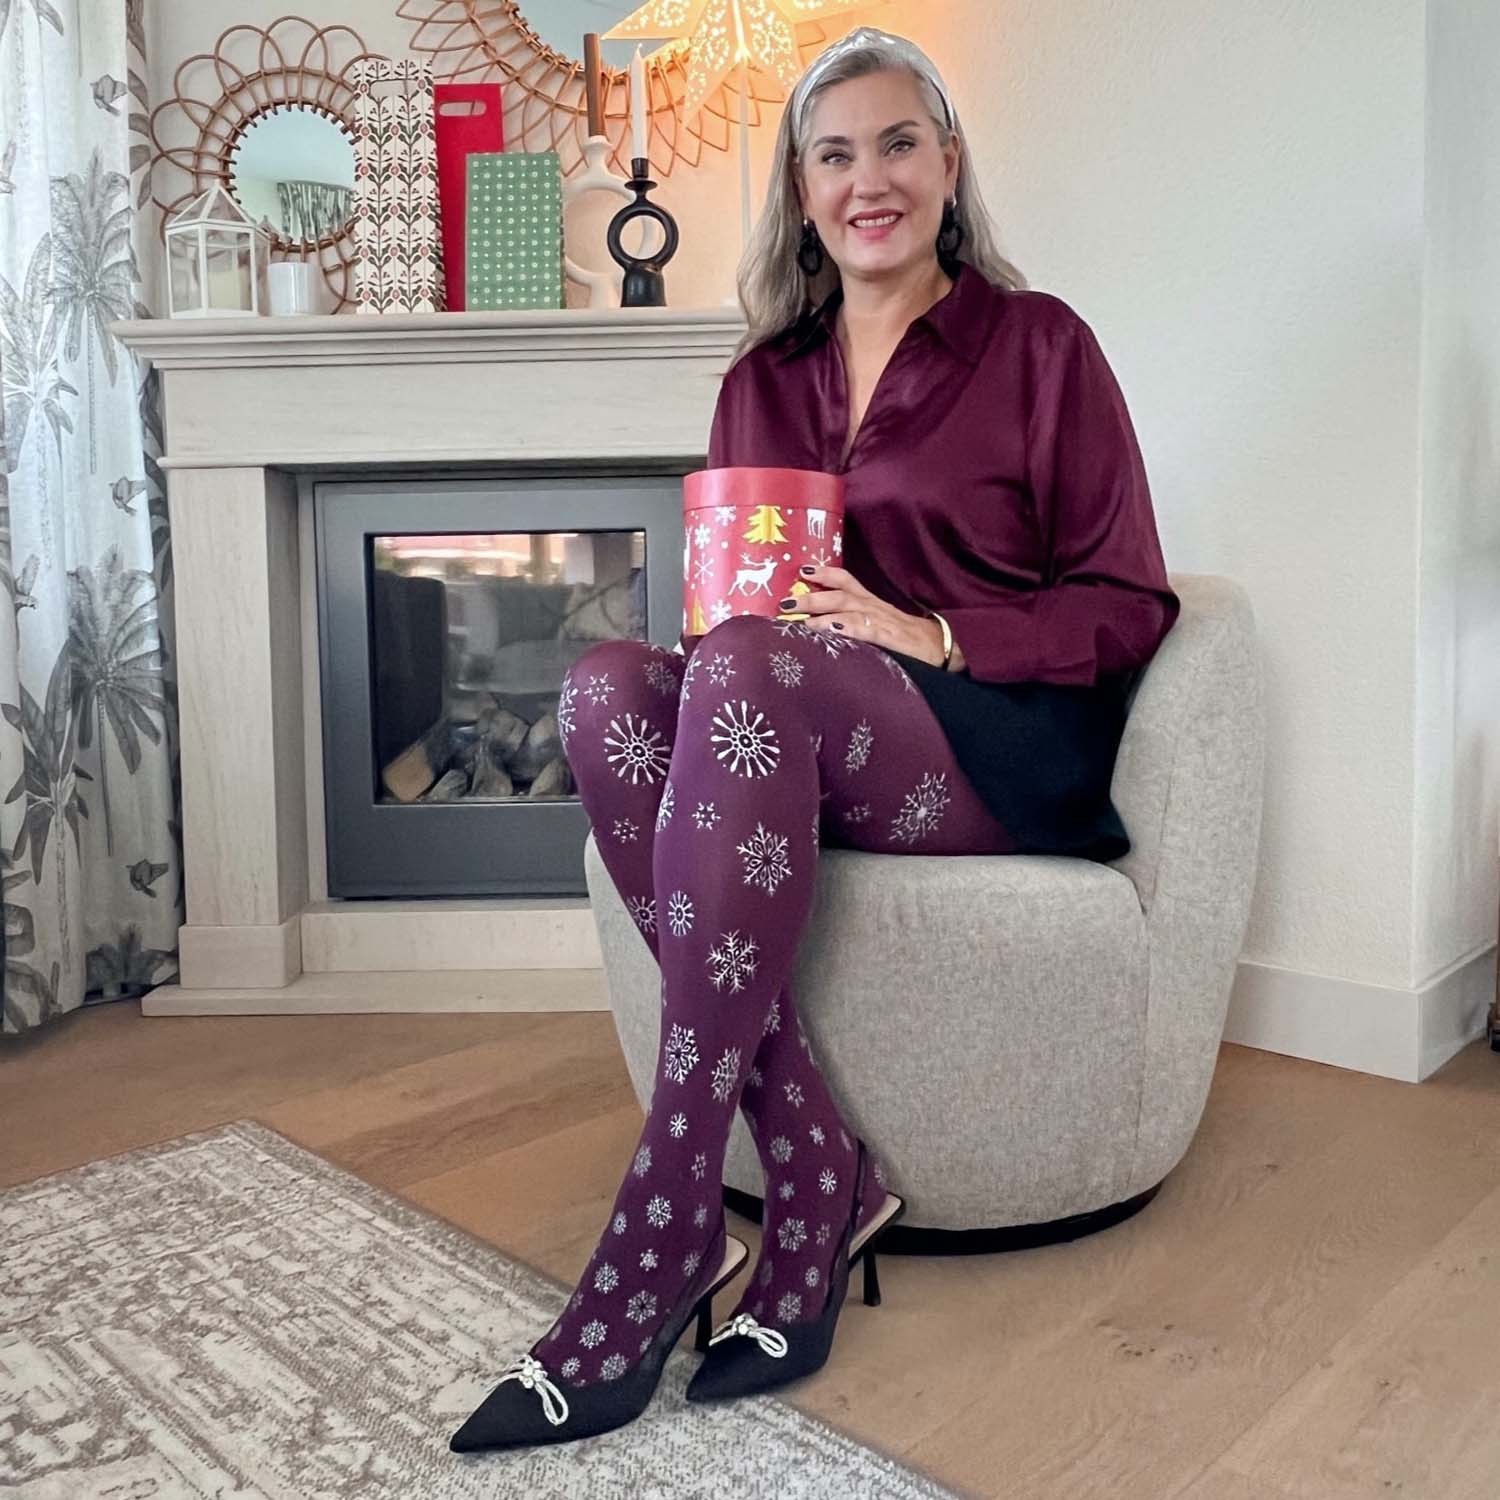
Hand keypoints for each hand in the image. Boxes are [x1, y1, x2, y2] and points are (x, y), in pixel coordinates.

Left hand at [779, 566, 947, 666]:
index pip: (845, 580)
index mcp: (869, 601)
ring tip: (800, 620)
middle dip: (810, 596)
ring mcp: (880, 621)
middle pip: (838, 594)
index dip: (824, 572)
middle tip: (785, 602)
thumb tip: (817, 625)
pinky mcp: (889, 638)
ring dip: (821, 613)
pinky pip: (866, 630)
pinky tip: (832, 629)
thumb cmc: (903, 637)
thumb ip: (852, 621)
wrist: (939, 647)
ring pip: (848, 609)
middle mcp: (872, 606)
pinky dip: (848, 628)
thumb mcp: (877, 623)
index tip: (802, 569)